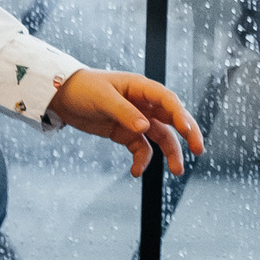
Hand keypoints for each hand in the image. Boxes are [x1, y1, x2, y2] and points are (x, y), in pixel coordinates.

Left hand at [48, 68, 203, 177]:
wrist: (62, 97)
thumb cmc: (83, 89)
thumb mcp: (102, 98)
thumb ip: (124, 112)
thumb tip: (144, 127)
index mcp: (141, 88)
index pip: (168, 100)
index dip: (180, 115)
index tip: (187, 131)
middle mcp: (144, 103)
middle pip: (172, 119)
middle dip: (187, 134)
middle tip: (198, 151)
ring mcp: (137, 119)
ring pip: (161, 136)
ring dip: (170, 153)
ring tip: (177, 171)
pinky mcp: (126, 133)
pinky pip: (141, 148)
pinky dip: (142, 160)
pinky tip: (136, 172)